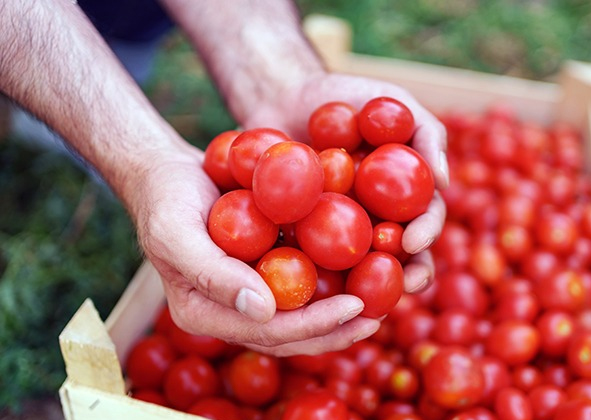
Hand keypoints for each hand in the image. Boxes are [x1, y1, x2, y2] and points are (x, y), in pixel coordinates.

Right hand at [131, 143, 379, 355]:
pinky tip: (364, 270)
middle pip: (290, 334)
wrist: (167, 173)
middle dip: (335, 330)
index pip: (266, 332)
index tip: (355, 307)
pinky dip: (332, 280)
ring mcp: (249, 291)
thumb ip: (213, 274)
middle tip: (377, 317)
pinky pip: (301, 282)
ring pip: (300, 314)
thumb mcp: (177, 233)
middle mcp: (231, 311)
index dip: (313, 325)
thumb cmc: (165, 199)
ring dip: (339, 314)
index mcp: (206, 314)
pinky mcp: (264, 269)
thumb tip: (265, 310)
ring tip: (381, 304)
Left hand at [241, 72, 448, 292]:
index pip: (424, 220)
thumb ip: (426, 132)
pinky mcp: (302, 235)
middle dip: (406, 274)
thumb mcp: (391, 100)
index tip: (413, 241)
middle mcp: (378, 218)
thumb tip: (444, 179)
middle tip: (402, 285)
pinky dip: (313, 274)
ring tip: (361, 300)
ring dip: (365, 287)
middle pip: (399, 256)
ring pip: (358, 268)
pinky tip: (307, 289)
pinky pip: (308, 258)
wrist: (284, 95)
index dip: (425, 234)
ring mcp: (340, 230)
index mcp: (404, 195)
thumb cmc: (346, 95)